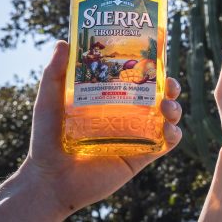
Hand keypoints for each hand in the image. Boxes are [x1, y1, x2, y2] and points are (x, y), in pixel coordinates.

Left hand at [0, 40, 182, 220]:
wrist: (50, 179)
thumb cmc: (47, 138)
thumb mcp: (50, 101)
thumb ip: (55, 73)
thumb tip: (63, 42)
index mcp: (114, 98)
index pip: (138, 78)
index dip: (152, 66)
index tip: (158, 54)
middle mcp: (130, 114)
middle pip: (160, 95)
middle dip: (171, 86)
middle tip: (169, 83)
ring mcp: (138, 135)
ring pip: (168, 117)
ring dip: (175, 108)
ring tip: (166, 106)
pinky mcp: (142, 155)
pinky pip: (166, 144)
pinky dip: (174, 134)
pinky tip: (168, 129)